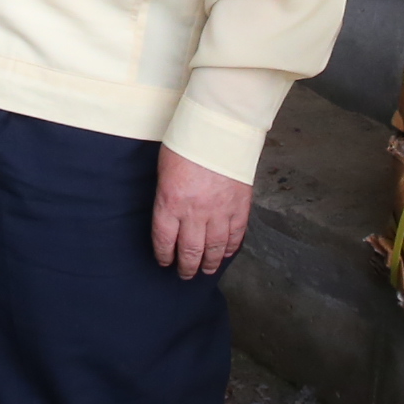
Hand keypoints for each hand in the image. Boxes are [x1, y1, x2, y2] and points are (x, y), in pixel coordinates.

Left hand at [152, 146, 251, 277]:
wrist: (219, 129)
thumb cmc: (187, 143)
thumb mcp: (165, 170)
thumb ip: (167, 196)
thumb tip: (170, 215)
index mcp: (171, 202)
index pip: (164, 240)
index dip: (164, 255)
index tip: (165, 262)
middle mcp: (195, 213)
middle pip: (190, 251)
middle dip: (186, 266)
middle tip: (184, 274)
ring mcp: (220, 212)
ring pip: (214, 249)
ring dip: (209, 263)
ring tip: (205, 270)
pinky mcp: (239, 207)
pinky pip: (235, 236)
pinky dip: (230, 248)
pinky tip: (225, 254)